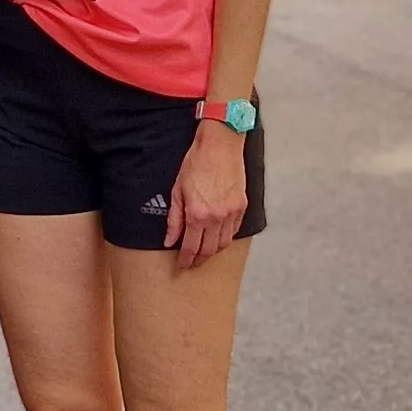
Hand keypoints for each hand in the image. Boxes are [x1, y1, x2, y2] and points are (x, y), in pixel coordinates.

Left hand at [168, 122, 249, 266]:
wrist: (219, 145)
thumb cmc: (196, 163)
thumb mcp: (177, 191)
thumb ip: (174, 220)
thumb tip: (169, 240)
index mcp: (197, 214)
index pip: (191, 247)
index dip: (185, 259)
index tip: (182, 265)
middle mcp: (216, 217)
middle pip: (209, 250)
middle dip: (199, 260)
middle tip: (192, 263)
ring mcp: (231, 213)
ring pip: (223, 244)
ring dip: (213, 251)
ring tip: (204, 252)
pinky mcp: (242, 206)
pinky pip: (234, 231)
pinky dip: (226, 238)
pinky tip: (218, 237)